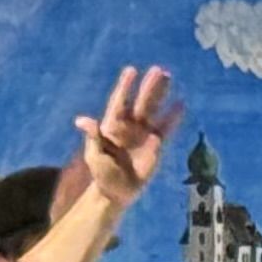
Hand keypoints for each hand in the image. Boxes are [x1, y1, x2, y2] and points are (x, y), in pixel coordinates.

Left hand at [71, 65, 180, 205]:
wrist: (116, 191)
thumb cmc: (102, 172)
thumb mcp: (94, 155)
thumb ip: (92, 137)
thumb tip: (81, 120)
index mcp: (112, 125)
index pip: (120, 101)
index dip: (125, 86)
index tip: (131, 70)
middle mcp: (129, 125)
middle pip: (141, 101)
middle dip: (149, 86)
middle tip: (159, 69)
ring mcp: (144, 133)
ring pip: (154, 109)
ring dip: (161, 94)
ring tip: (169, 77)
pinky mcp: (156, 145)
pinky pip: (166, 128)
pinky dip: (173, 117)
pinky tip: (180, 104)